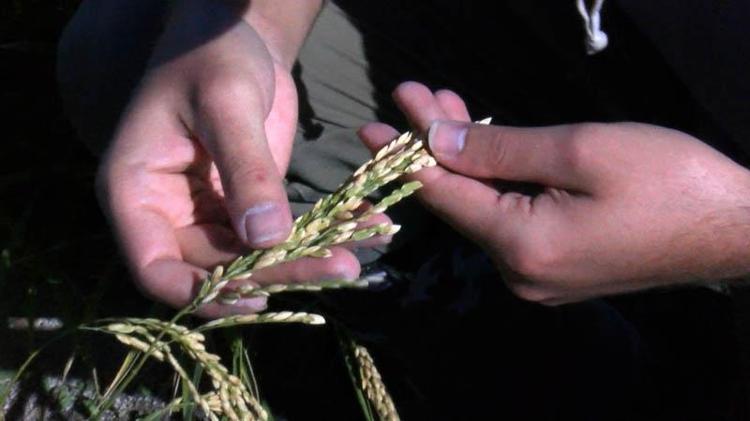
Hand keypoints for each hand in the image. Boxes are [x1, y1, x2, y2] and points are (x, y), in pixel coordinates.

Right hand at [97, 2, 360, 316]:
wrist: (234, 35)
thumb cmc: (211, 53)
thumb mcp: (227, 102)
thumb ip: (245, 169)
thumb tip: (267, 239)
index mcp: (135, 192)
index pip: (155, 268)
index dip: (201, 292)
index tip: (256, 296)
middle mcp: (167, 213)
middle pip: (215, 268)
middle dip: (275, 273)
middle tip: (339, 267)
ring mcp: (207, 212)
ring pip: (250, 259)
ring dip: (301, 261)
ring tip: (355, 256)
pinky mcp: (244, 205)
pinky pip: (276, 234)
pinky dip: (316, 234)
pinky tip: (361, 227)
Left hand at [360, 82, 749, 303]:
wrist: (734, 229)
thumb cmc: (668, 180)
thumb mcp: (578, 151)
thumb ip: (497, 150)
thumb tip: (436, 141)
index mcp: (520, 246)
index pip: (443, 196)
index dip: (406, 156)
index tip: (375, 124)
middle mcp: (519, 273)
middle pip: (460, 201)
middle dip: (437, 145)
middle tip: (418, 96)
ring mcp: (538, 276)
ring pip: (484, 208)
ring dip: (468, 159)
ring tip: (448, 107)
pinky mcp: (557, 269)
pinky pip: (510, 221)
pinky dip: (495, 182)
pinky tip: (486, 148)